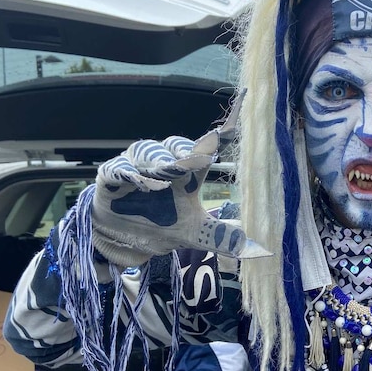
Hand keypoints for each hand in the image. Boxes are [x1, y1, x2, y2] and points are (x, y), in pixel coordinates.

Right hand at [91, 93, 270, 266]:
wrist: (123, 238)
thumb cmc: (162, 225)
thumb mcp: (196, 233)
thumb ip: (222, 236)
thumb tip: (260, 248)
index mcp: (188, 172)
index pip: (207, 147)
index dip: (222, 133)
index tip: (235, 122)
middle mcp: (164, 163)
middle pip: (176, 146)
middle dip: (187, 150)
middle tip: (200, 159)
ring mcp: (137, 167)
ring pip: (148, 152)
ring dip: (159, 161)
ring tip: (169, 173)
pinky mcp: (111, 177)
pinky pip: (118, 168)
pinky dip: (129, 173)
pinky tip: (138, 182)